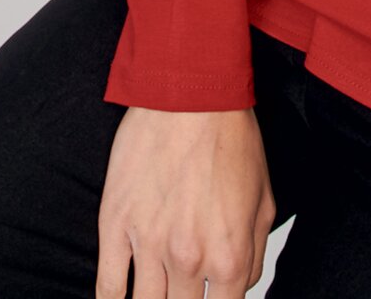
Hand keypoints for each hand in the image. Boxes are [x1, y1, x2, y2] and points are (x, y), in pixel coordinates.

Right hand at [96, 105, 275, 297]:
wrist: (191, 93)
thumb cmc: (229, 138)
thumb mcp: (263, 200)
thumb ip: (253, 255)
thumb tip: (238, 285)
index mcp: (229, 257)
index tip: (209, 298)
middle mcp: (188, 259)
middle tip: (183, 291)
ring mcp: (148, 244)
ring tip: (157, 293)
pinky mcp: (115, 223)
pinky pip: (107, 287)